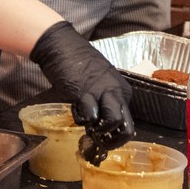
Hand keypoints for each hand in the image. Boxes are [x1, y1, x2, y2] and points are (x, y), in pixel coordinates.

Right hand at [29, 21, 134, 162]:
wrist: (61, 45)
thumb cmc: (77, 62)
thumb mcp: (99, 81)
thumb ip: (103, 99)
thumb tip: (100, 120)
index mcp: (122, 90)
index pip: (128, 121)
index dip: (117, 135)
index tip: (104, 139)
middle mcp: (116, 91)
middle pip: (126, 126)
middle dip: (112, 140)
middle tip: (99, 143)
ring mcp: (101, 91)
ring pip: (112, 122)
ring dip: (98, 130)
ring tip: (86, 126)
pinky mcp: (83, 92)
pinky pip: (88, 116)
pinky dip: (80, 119)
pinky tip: (74, 110)